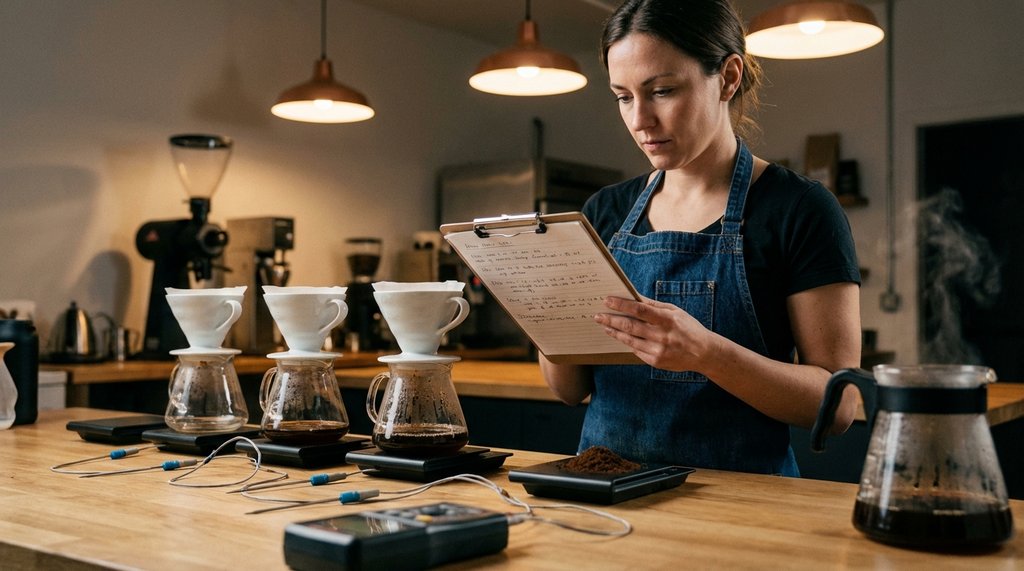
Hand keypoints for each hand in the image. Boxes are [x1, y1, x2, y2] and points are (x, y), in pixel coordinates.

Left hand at [595, 295, 712, 371]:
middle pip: (630, 326)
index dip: (621, 304)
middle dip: (611, 319)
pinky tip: (620, 336)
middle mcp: (661, 336)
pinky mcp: (655, 362)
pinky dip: (627, 342)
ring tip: (605, 325)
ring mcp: (658, 351)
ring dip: (614, 332)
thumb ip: (654, 306)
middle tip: (597, 315)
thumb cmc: (689, 328)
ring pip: (629, 340)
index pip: (639, 310)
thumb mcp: (675, 312)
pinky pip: (636, 350)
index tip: (607, 300)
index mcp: (667, 320)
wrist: (703, 353)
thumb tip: (634, 296)